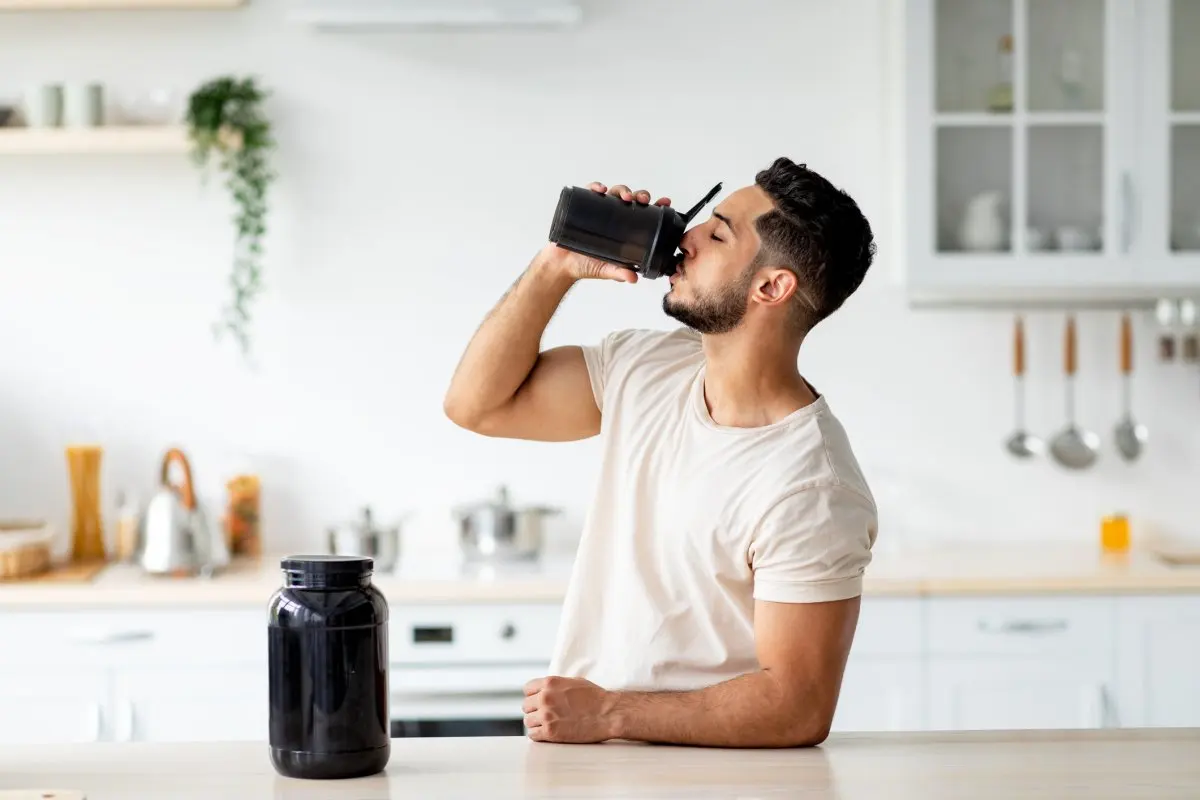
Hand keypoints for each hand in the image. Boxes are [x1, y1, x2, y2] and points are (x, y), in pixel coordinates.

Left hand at [522, 676, 616, 743]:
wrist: (608, 713)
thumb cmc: (596, 698)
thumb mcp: (573, 682)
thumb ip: (555, 686)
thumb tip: (545, 690)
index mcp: (550, 683)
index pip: (527, 689)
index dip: (533, 696)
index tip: (538, 701)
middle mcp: (545, 697)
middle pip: (526, 706)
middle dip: (535, 710)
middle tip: (546, 715)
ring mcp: (546, 715)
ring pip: (528, 721)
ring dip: (537, 723)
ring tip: (549, 724)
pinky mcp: (550, 732)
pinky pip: (533, 735)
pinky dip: (539, 735)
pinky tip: (549, 733)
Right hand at [539, 182, 671, 283]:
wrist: (562, 265)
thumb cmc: (586, 265)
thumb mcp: (606, 270)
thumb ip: (619, 272)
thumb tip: (633, 278)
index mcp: (624, 229)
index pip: (644, 214)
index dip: (655, 207)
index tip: (665, 202)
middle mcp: (613, 217)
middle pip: (631, 199)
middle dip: (640, 196)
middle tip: (643, 200)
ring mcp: (598, 210)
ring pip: (614, 192)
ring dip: (622, 190)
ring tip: (625, 197)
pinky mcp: (582, 206)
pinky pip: (590, 191)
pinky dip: (595, 187)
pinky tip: (600, 190)